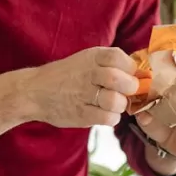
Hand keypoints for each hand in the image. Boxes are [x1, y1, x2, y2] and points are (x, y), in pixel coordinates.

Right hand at [23, 46, 139, 127]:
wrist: (33, 91)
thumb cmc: (66, 77)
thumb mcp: (86, 61)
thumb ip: (111, 65)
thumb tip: (142, 74)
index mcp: (92, 57)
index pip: (120, 57)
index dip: (131, 68)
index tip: (133, 75)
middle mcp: (88, 73)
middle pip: (120, 80)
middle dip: (130, 88)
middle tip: (127, 92)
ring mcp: (83, 94)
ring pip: (116, 101)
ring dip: (121, 105)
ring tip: (114, 104)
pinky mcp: (80, 113)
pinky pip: (108, 118)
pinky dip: (112, 118)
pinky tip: (106, 114)